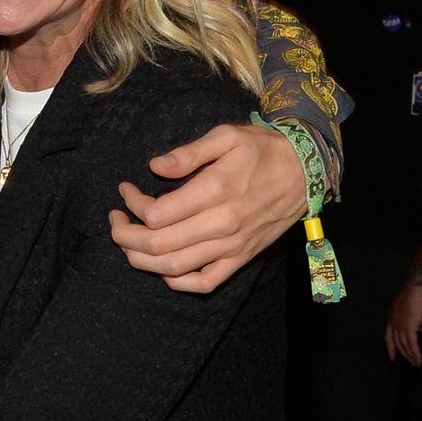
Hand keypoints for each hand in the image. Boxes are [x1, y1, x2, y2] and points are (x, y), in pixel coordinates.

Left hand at [110, 120, 304, 293]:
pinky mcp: (241, 258)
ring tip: (127, 242)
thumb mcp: (226, 137)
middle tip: (115, 220)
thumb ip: (188, 153)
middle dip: (124, 235)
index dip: (132, 205)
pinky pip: (204, 283)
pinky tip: (161, 267)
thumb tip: (155, 167)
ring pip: (174, 268)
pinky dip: (176, 281)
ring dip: (140, 259)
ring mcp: (231, 246)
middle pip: (157, 245)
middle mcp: (221, 225)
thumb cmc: (263, 150)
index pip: (156, 213)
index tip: (125, 190)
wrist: (306, 171)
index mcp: (215, 191)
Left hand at [385, 282, 421, 366]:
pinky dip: (415, 353)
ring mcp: (400, 325)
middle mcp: (393, 322)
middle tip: (409, 364)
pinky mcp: (409, 327)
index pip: (388, 336)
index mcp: (392, 317)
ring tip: (416, 364)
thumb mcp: (413, 309)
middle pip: (396, 343)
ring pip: (404, 345)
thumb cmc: (416, 294)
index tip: (391, 358)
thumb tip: (420, 329)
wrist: (418, 287)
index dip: (390, 348)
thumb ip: (415, 320)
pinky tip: (419, 360)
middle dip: (403, 355)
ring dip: (410, 356)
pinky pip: (412, 344)